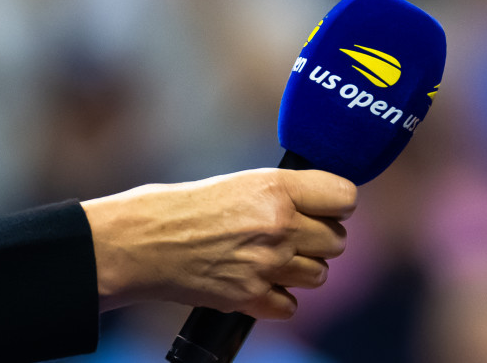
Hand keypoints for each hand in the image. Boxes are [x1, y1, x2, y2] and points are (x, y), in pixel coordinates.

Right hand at [82, 168, 356, 318]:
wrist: (139, 242)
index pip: (346, 197)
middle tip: (293, 235)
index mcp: (278, 189)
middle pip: (337, 240)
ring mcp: (266, 264)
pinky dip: (278, 299)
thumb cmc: (187, 206)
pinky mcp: (249, 297)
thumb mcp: (244, 182)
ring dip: (301, 270)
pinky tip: (257, 282)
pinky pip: (291, 305)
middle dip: (319, 239)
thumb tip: (326, 205)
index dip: (337, 203)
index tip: (325, 207)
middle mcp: (279, 225)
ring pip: (320, 274)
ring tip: (272, 259)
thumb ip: (289, 193)